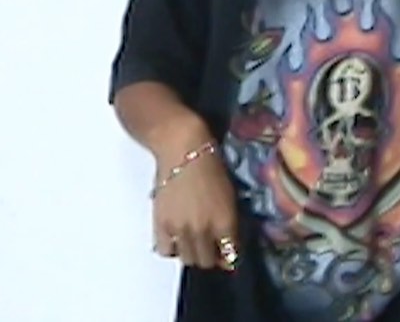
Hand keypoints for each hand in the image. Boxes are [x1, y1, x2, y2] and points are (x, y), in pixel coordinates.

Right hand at [151, 120, 239, 271]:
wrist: (183, 148)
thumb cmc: (211, 164)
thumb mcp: (229, 194)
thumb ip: (228, 222)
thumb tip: (225, 244)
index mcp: (225, 221)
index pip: (230, 256)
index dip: (229, 255)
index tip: (226, 249)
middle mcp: (203, 230)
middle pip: (207, 261)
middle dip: (210, 254)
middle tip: (209, 242)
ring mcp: (181, 230)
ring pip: (187, 259)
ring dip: (191, 251)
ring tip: (192, 236)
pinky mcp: (161, 225)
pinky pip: (165, 250)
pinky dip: (172, 246)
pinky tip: (176, 234)